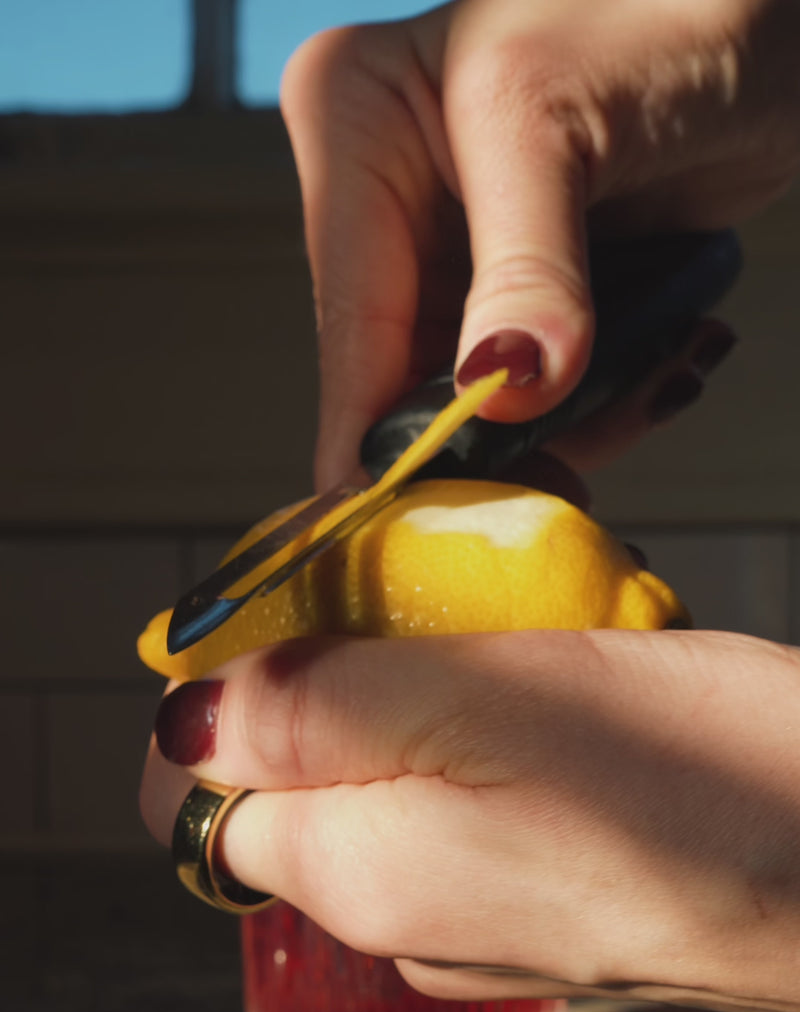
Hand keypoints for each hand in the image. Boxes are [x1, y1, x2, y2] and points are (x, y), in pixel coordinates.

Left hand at [140, 627, 799, 1011]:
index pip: (205, 798)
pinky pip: (478, 801)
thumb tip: (186, 716)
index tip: (305, 604)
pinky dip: (496, 733)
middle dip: (343, 674)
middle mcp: (407, 923)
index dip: (229, 691)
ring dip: (430, 692)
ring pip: (399, 780)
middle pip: (307, 780)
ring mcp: (487, 922)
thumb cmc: (712, 784)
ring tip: (521, 631)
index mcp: (362, 882)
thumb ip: (320, 709)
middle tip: (435, 593)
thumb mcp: (493, 704)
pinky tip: (574, 689)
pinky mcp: (560, 900)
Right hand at [280, 0, 798, 487]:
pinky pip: (544, 391)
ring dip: (581, 419)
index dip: (378, 437)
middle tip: (580, 468)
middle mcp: (388, 200)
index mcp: (352, 129)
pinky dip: (611, 400)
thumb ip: (526, 267)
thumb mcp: (564, 125)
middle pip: (411, 383)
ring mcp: (458, 254)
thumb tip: (501, 392)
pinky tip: (676, 357)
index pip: (349, 323)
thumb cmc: (673, 11)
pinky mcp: (525, 291)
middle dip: (500, 436)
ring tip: (667, 368)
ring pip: (485, 405)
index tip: (403, 528)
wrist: (775, 24)